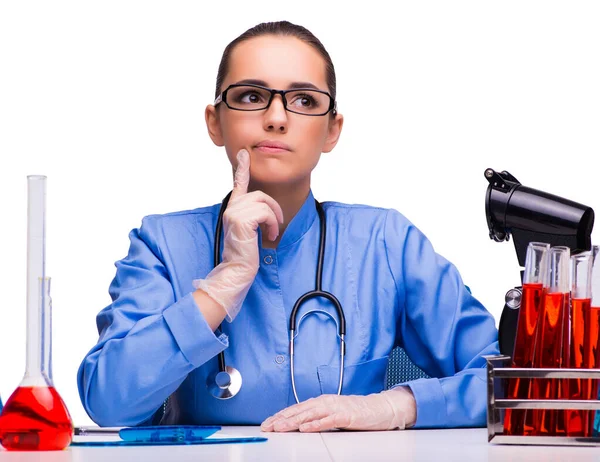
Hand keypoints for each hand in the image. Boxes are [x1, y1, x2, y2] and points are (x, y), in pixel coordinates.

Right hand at [193, 149, 283, 321]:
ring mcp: (234, 212)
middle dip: (274, 208)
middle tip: (276, 225)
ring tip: (271, 232)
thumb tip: (265, 209)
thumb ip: (254, 216)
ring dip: (273, 218)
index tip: (244, 153)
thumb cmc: (245, 254)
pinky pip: (265, 213)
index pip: (238, 183)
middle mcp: (231, 207)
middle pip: (260, 195)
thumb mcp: (250, 231)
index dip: (242, 168)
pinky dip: (272, 224)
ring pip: (264, 203)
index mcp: (233, 208)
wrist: (237, 270)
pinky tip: (269, 236)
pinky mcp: (240, 219)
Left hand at [260, 387, 416, 432]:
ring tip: (281, 427)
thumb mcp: (332, 413)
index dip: (280, 416)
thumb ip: (317, 417)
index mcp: (320, 401)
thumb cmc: (355, 413)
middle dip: (282, 419)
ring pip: (310, 414)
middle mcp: (325, 402)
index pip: (296, 409)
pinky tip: (306, 428)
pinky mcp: (346, 416)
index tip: (268, 423)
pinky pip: (328, 420)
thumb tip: (298, 425)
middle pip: (299, 411)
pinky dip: (316, 424)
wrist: (379, 409)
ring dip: (294, 421)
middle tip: (268, 426)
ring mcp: (335, 408)